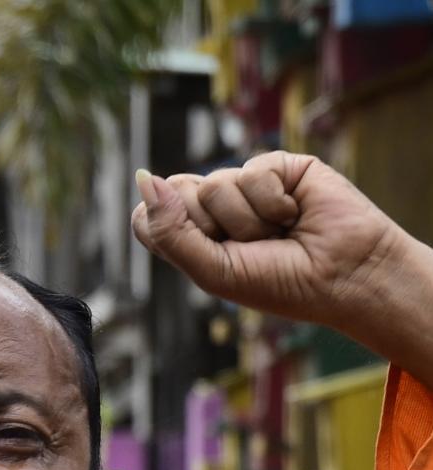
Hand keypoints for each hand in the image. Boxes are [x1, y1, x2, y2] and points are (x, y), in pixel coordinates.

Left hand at [131, 154, 432, 373]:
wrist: (344, 275)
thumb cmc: (278, 283)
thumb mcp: (213, 270)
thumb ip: (170, 230)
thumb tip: (145, 178)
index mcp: (191, 238)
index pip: (148, 217)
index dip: (167, 227)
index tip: (203, 248)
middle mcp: (213, 209)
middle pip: (175, 193)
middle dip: (210, 226)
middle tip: (247, 247)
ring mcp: (245, 186)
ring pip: (214, 184)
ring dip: (248, 221)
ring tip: (278, 234)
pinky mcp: (278, 166)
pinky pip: (252, 171)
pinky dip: (273, 202)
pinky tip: (295, 214)